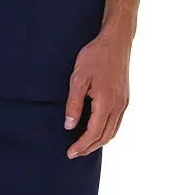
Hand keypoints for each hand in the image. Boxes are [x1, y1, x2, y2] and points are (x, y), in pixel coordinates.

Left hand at [63, 28, 129, 157]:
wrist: (116, 41)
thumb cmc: (95, 56)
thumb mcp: (78, 78)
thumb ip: (74, 104)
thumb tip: (69, 125)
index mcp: (106, 102)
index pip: (93, 133)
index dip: (81, 145)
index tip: (70, 153)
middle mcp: (118, 106)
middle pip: (104, 136)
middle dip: (89, 148)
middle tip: (74, 153)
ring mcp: (124, 103)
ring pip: (112, 131)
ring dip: (98, 142)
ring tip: (84, 146)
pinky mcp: (125, 99)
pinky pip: (117, 123)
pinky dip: (106, 132)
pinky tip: (96, 131)